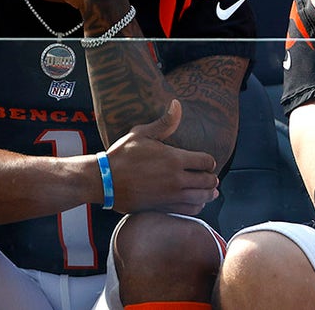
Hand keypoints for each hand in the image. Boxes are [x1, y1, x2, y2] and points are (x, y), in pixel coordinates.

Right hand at [104, 100, 219, 214]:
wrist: (103, 180)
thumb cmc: (121, 156)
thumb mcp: (141, 133)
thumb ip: (164, 122)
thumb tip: (176, 104)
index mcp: (174, 159)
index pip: (206, 161)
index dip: (210, 161)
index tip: (207, 162)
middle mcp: (176, 179)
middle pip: (207, 180)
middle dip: (211, 178)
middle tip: (210, 176)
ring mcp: (170, 195)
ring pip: (201, 197)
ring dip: (208, 193)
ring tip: (210, 191)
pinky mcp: (163, 208)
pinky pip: (189, 210)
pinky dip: (196, 206)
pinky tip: (195, 202)